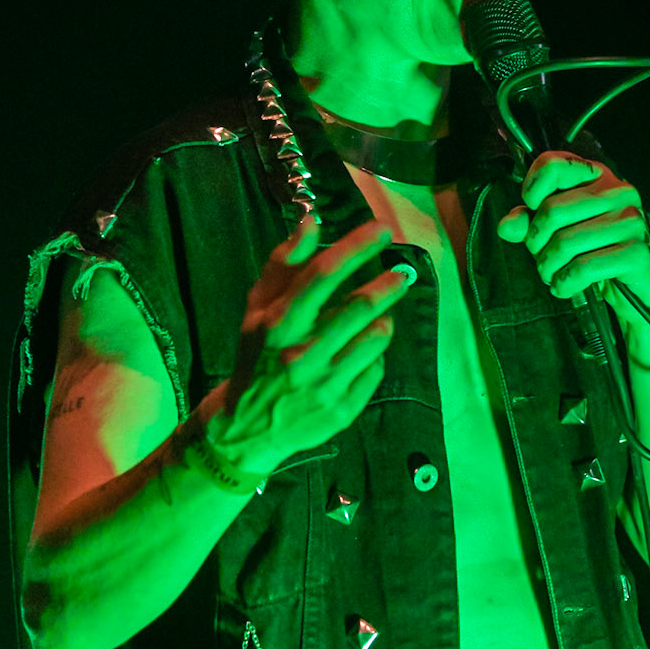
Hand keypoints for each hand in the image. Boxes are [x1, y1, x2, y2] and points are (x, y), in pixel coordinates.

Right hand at [209, 215, 411, 476]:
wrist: (246, 427)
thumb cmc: (257, 356)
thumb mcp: (258, 310)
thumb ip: (285, 265)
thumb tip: (313, 221)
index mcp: (277, 324)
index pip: (322, 275)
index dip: (355, 247)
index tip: (381, 230)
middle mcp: (302, 354)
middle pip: (358, 309)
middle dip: (388, 284)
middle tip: (404, 271)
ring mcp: (324, 384)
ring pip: (375, 339)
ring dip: (384, 319)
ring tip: (381, 313)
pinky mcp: (342, 410)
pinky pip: (374, 369)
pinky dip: (373, 355)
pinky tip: (363, 351)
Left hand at [497, 151, 649, 327]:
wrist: (636, 287)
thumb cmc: (595, 251)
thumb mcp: (559, 232)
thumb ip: (530, 223)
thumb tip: (507, 226)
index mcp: (598, 176)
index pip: (553, 165)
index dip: (531, 188)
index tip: (530, 211)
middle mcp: (618, 191)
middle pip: (552, 211)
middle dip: (535, 243)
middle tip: (540, 258)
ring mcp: (630, 221)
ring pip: (565, 243)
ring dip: (548, 268)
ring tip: (551, 276)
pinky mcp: (636, 252)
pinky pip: (584, 267)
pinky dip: (565, 283)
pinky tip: (564, 286)